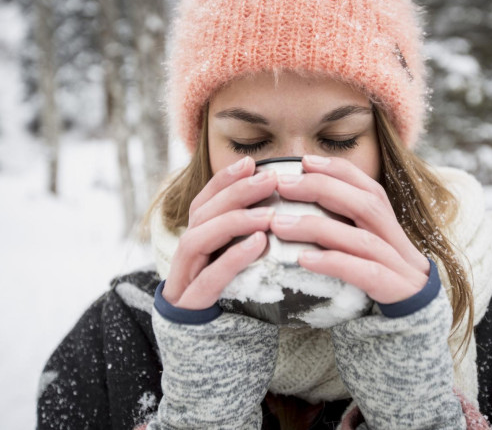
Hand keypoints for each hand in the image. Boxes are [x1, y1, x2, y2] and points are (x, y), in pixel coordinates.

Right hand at [162, 156, 276, 309]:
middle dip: (234, 192)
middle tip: (270, 179)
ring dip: (234, 221)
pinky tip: (258, 244)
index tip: (250, 162)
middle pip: (201, 214)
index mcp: (197, 242)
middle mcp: (186, 255)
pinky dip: (233, 257)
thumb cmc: (232, 301)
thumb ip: (250, 239)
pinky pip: (209, 277)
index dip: (224, 180)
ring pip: (197, 239)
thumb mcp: (240, 264)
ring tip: (270, 214)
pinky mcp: (190, 304)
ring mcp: (184, 279)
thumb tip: (285, 211)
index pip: (204, 202)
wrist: (211, 353)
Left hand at [270, 155, 429, 303]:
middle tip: (283, 185)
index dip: (337, 170)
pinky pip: (365, 274)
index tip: (304, 161)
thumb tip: (297, 207)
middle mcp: (395, 239)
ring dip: (317, 227)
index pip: (367, 186)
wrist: (414, 321)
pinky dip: (333, 263)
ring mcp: (399, 265)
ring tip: (279, 224)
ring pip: (361, 239)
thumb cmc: (378, 278)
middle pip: (366, 204)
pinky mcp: (396, 290)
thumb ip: (341, 227)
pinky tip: (303, 259)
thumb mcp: (362, 247)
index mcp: (387, 224)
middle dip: (323, 188)